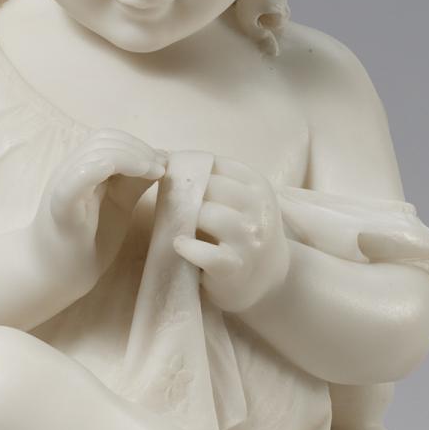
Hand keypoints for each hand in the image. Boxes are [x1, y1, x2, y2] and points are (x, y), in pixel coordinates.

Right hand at [31, 133, 163, 296]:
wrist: (51, 274)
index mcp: (83, 169)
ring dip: (128, 158)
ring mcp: (63, 187)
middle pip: (102, 141)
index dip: (138, 145)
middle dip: (138, 149)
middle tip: (160, 168)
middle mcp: (70, 171)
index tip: (162, 164)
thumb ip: (134, 184)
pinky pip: (75, 181)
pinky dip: (95, 169)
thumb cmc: (84, 242)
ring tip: (152, 172)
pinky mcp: (61, 209)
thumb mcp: (117, 206)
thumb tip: (161, 161)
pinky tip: (113, 170)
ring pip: (92, 154)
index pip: (108, 139)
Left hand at [174, 156, 290, 314]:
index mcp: (256, 184)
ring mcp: (250, 239)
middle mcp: (258, 208)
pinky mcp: (235, 267)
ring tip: (179, 226)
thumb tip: (161, 154)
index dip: (188, 168)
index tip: (171, 176)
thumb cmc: (239, 230)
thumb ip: (209, 179)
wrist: (267, 276)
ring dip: (187, 220)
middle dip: (186, 194)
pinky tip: (180, 245)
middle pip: (210, 186)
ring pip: (207, 214)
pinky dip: (189, 248)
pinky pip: (207, 253)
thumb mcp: (236, 199)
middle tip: (172, 206)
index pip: (215, 163)